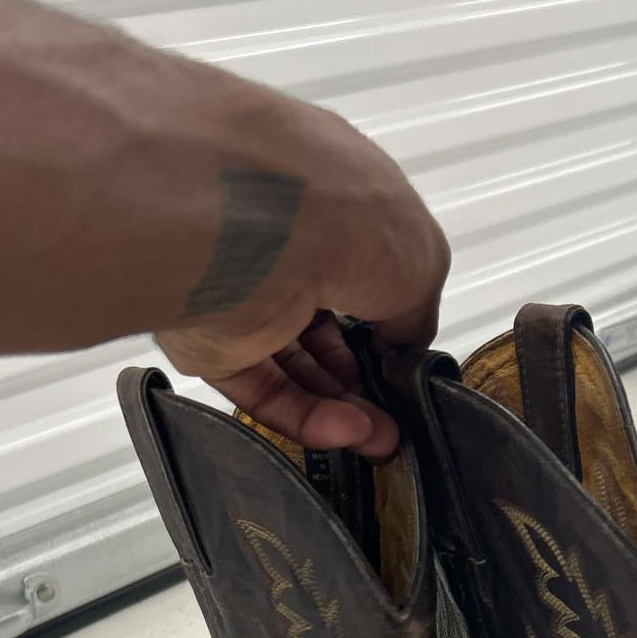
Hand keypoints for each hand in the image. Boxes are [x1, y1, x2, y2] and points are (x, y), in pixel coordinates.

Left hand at [155, 99, 449, 458]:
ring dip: (343, 405)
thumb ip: (415, 311)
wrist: (264, 230)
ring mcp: (243, 294)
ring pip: (295, 366)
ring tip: (380, 434)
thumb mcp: (422, 262)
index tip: (404, 358)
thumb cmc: (345, 215)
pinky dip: (307, 416)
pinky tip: (347, 430)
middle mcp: (279, 245)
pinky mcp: (214, 342)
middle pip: (324, 329)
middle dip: (365, 376)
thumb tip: (405, 347)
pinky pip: (263, 389)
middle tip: (395, 409)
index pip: (357, 271)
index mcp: (326, 204)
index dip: (385, 320)